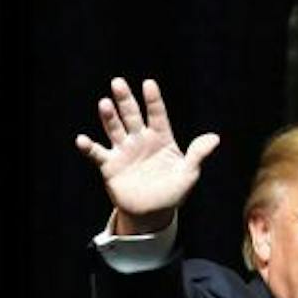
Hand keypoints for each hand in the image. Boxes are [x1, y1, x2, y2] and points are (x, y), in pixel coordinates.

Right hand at [74, 76, 220, 233]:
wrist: (152, 214)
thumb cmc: (173, 192)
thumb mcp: (188, 173)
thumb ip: (197, 154)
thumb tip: (214, 138)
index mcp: (160, 138)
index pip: (157, 114)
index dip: (153, 100)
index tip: (149, 84)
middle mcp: (140, 140)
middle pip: (131, 115)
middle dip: (125, 100)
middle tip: (118, 82)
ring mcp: (124, 151)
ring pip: (114, 129)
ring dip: (109, 117)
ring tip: (104, 104)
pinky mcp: (110, 166)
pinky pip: (97, 154)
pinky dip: (89, 147)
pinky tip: (82, 140)